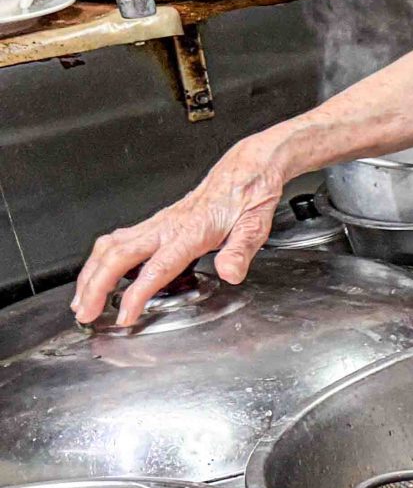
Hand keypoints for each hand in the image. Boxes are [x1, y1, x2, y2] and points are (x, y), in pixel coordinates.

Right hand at [73, 135, 290, 325]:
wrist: (244, 172)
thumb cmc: (248, 198)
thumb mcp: (254, 227)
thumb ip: (240, 251)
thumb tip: (230, 272)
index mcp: (190, 232)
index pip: (156, 268)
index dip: (137, 294)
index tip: (126, 315)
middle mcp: (166, 227)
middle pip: (118, 257)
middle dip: (95, 286)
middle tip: (86, 313)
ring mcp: (156, 224)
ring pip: (110, 247)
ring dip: (90, 275)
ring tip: (82, 300)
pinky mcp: (154, 223)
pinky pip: (116, 241)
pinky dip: (99, 260)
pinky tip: (96, 273)